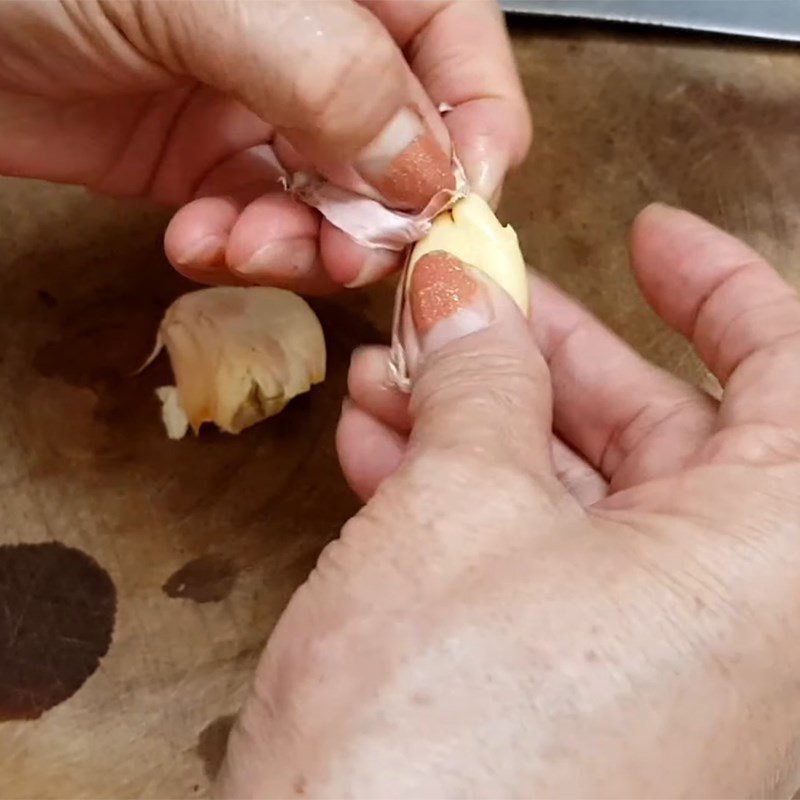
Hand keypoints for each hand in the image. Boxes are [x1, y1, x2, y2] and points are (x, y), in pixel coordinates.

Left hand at [0, 0, 528, 291]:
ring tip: (246, 246)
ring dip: (303, 246)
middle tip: (344, 255)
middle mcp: (316, 43)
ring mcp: (264, 108)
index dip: (477, 130)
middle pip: (406, 147)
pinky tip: (198, 240)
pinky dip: (242, 250)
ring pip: (336, 203)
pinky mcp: (212, 166)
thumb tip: (428, 169)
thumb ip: (332, 75)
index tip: (456, 209)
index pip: (459, 48)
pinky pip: (263, 226)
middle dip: (378, 215)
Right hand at [219, 204, 799, 797]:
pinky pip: (536, 566)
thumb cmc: (436, 737)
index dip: (717, 287)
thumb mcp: (458, 511)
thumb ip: (479, 382)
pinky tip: (382, 452)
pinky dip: (462, 502)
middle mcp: (744, 629)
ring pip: (578, 499)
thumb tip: (465, 293)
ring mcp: (656, 672)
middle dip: (545, 357)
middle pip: (661, 434)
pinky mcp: (575, 702)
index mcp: (775, 569)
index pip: (791, 375)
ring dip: (477, 425)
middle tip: (469, 301)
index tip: (648, 236)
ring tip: (391, 372)